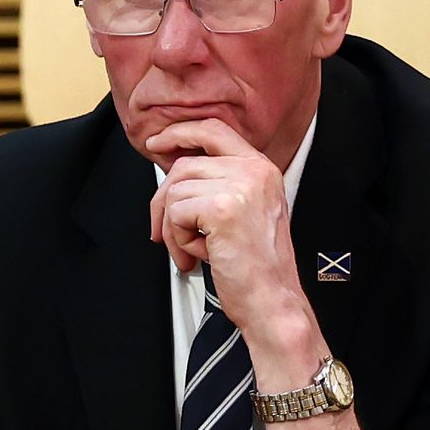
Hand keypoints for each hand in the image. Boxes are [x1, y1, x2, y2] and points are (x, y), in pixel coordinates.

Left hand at [145, 118, 305, 334]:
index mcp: (261, 169)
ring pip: (175, 192)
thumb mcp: (241, 212)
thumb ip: (216, 186)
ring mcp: (240, 187)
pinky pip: (174, 214)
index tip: (157, 143)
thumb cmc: (254, 265)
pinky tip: (199, 255)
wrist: (271, 299)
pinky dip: (177, 240)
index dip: (180, 132)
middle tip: (165, 233)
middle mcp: (254, 171)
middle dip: (163, 202)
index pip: (214, 129)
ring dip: (173, 228)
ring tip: (193, 250)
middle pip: (183, 165)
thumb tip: (171, 174)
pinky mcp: (223, 209)